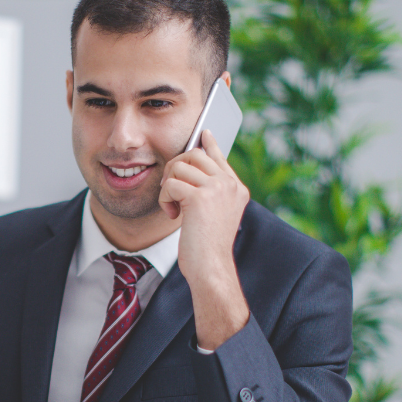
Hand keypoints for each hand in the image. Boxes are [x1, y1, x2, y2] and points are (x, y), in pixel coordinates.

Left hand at [158, 130, 250, 347]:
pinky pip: (170, 184)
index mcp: (237, 188)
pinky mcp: (201, 197)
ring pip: (180, 165)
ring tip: (173, 207)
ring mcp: (218, 188)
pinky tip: (172, 216)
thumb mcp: (213, 214)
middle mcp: (231, 184)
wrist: (211, 268)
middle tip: (170, 192)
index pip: (219, 156)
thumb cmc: (207, 247)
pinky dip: (164, 200)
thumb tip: (196, 167)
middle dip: (174, 168)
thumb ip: (209, 190)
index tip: (203, 133)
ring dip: (167, 186)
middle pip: (194, 154)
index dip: (208, 143)